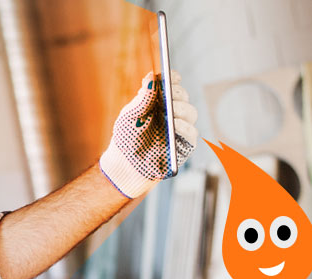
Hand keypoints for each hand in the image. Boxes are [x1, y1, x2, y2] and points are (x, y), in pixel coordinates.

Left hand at [99, 71, 197, 197]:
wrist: (125, 164)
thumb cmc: (126, 138)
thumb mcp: (130, 116)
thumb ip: (142, 98)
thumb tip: (150, 76)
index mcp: (158, 102)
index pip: (171, 85)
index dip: (173, 79)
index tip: (171, 76)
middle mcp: (171, 112)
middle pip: (183, 97)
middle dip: (177, 94)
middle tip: (170, 93)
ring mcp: (179, 128)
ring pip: (190, 113)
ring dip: (182, 109)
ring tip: (172, 110)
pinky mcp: (184, 145)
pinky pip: (191, 134)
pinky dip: (185, 128)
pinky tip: (175, 125)